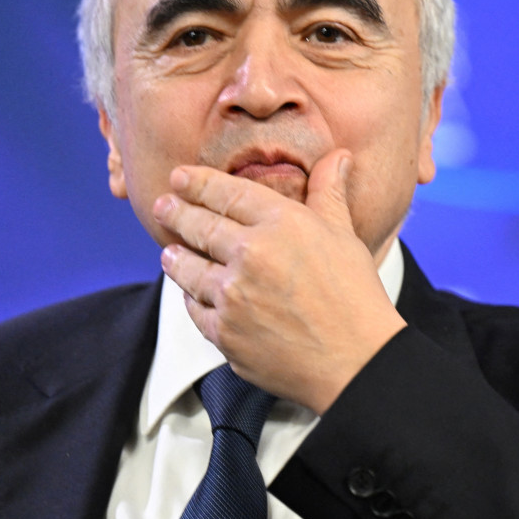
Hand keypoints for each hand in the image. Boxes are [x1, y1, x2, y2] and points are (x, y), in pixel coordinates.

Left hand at [152, 149, 406, 413]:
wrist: (356, 361)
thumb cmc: (355, 296)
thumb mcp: (344, 234)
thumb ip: (329, 192)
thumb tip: (339, 157)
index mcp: (280, 223)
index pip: (226, 193)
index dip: (197, 182)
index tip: (178, 176)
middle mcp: (250, 254)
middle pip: (199, 227)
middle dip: (176, 213)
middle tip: (161, 206)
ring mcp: (233, 295)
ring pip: (189, 269)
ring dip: (176, 257)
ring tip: (169, 252)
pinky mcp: (224, 332)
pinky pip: (196, 309)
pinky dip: (191, 298)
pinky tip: (190, 293)